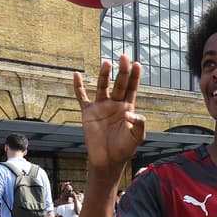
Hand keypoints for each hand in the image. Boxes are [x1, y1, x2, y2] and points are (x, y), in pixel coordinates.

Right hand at [74, 55, 144, 170]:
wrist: (108, 161)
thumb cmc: (124, 149)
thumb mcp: (137, 137)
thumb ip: (139, 124)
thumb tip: (130, 112)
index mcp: (128, 108)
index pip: (132, 88)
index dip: (135, 76)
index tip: (137, 64)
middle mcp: (114, 104)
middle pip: (119, 83)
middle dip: (122, 70)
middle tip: (123, 56)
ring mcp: (101, 107)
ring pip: (102, 86)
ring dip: (104, 75)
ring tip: (107, 63)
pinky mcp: (88, 113)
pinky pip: (82, 97)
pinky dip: (78, 86)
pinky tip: (76, 75)